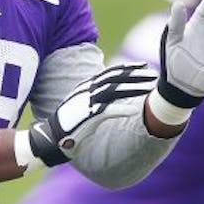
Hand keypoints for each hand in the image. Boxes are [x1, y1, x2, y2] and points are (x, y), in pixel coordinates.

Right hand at [28, 63, 156, 165]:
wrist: (50, 137)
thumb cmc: (69, 124)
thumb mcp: (82, 105)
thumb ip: (95, 98)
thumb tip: (109, 96)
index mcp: (86, 86)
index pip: (110, 72)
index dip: (128, 68)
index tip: (143, 66)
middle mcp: (87, 90)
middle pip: (115, 78)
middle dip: (136, 75)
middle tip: (153, 75)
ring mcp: (86, 102)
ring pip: (114, 91)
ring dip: (133, 89)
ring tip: (149, 89)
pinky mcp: (87, 116)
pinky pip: (108, 111)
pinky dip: (122, 109)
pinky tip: (135, 110)